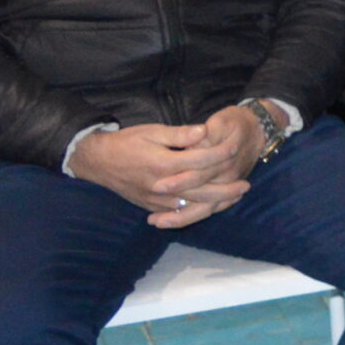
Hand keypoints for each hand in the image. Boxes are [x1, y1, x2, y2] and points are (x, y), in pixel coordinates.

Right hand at [70, 123, 253, 227]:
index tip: (235, 148)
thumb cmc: (126, 142)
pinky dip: (196, 211)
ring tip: (234, 198)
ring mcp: (156, 199)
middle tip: (246, 185)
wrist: (97, 161)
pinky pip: (178, 213)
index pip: (200, 161)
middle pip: (201, 191)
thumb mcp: (152, 131)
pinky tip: (210, 207)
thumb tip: (204, 131)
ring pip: (192, 206)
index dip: (219, 154)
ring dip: (215, 203)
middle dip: (226, 189)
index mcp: (164, 164)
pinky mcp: (151, 206)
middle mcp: (162, 186)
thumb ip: (179, 134)